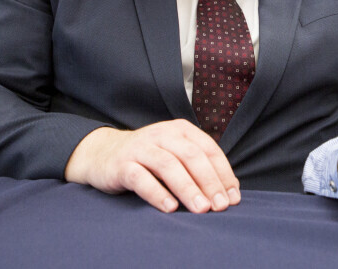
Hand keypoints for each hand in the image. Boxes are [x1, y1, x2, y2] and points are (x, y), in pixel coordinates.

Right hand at [64, 120, 239, 213]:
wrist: (104, 154)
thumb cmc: (149, 158)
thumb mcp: (176, 154)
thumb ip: (199, 168)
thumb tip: (229, 191)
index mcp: (181, 130)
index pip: (208, 149)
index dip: (223, 173)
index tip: (233, 196)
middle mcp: (162, 134)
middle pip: (191, 156)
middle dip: (209, 182)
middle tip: (221, 205)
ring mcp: (141, 147)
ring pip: (168, 166)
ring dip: (188, 188)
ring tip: (201, 209)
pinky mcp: (122, 164)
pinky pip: (141, 178)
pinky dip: (157, 193)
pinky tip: (170, 207)